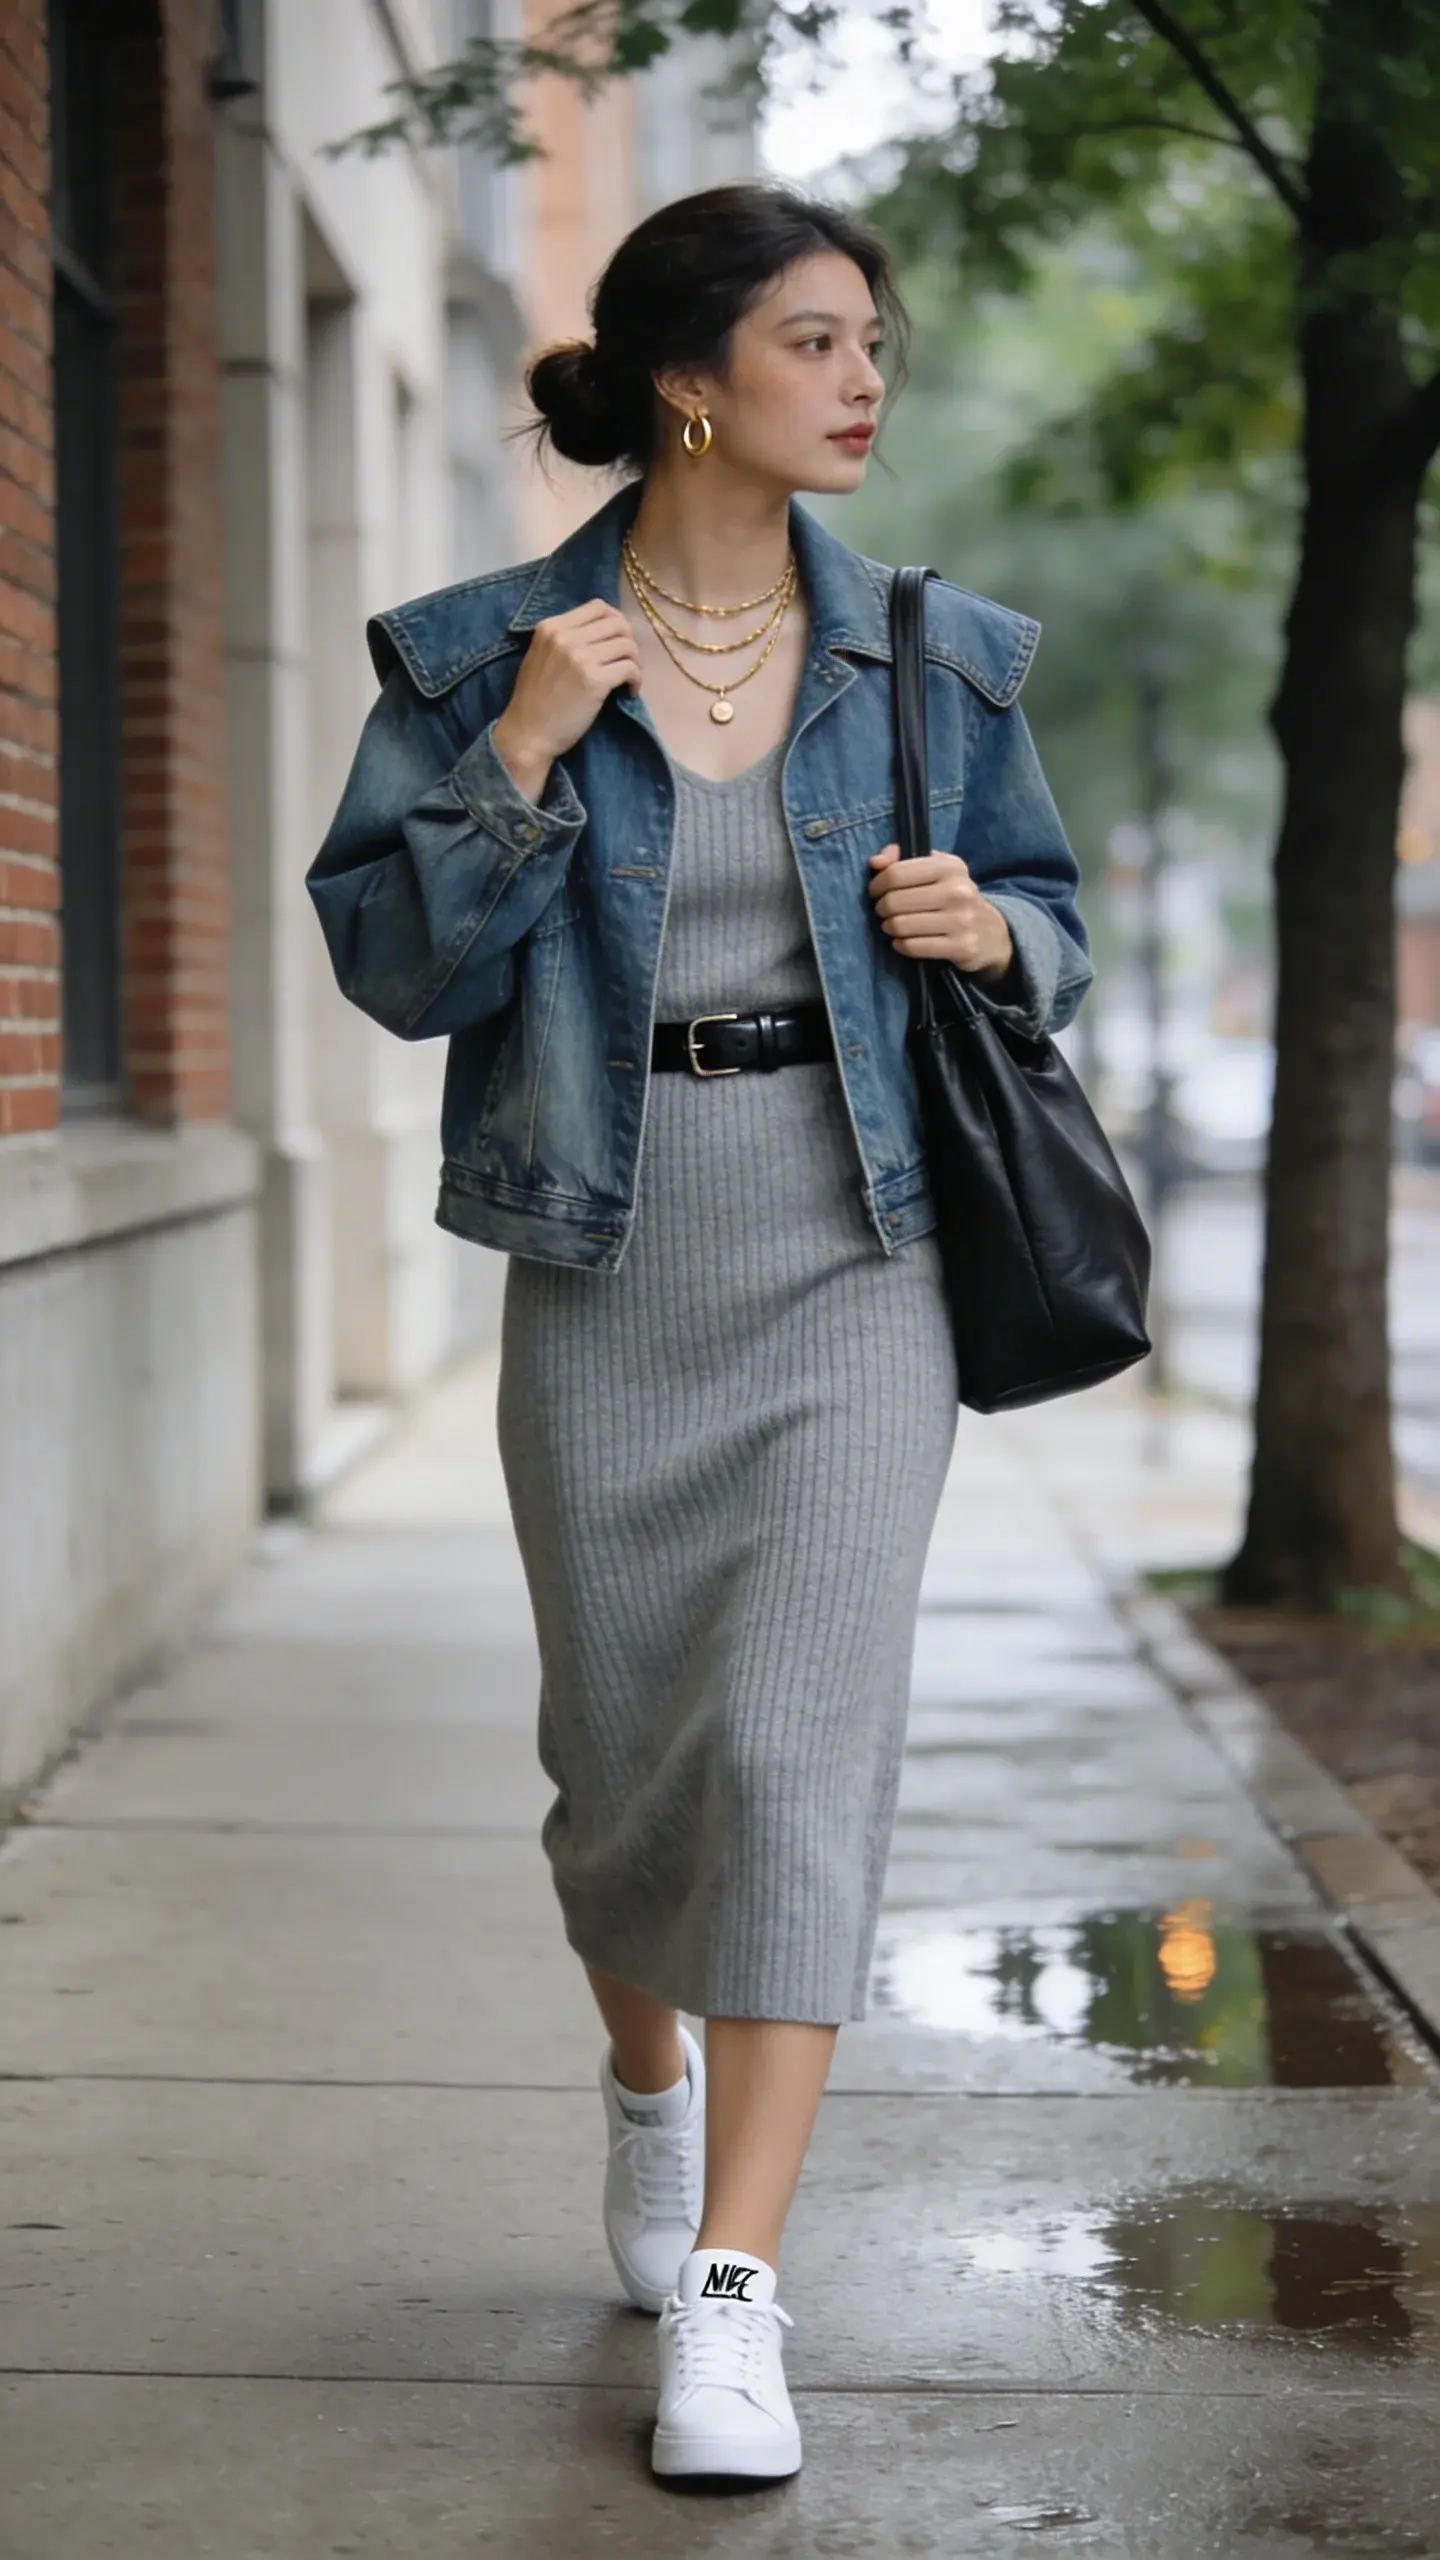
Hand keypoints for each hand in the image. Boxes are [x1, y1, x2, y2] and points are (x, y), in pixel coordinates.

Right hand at [493, 598, 642, 796]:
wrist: (527, 733)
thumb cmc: (534, 700)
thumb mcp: (540, 656)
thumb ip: (564, 640)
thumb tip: (601, 632)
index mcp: (551, 627)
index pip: (597, 606)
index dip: (616, 621)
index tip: (617, 641)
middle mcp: (566, 636)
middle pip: (617, 623)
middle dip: (628, 641)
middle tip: (626, 662)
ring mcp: (581, 657)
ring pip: (627, 645)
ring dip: (635, 662)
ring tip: (627, 679)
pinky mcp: (595, 680)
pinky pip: (630, 668)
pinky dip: (636, 680)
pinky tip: (629, 692)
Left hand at [867, 845, 1013, 980]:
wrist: (990, 931)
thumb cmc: (952, 896)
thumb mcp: (935, 870)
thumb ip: (901, 859)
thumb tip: (875, 862)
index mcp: (950, 867)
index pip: (896, 873)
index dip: (877, 884)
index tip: (875, 891)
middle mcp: (958, 891)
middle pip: (895, 901)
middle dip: (882, 908)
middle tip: (885, 911)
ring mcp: (961, 920)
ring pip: (901, 926)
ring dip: (889, 928)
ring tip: (893, 926)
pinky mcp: (961, 946)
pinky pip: (913, 947)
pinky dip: (901, 945)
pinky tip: (903, 941)